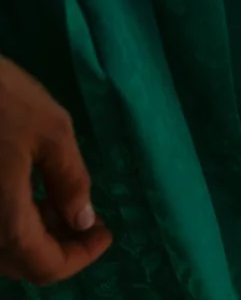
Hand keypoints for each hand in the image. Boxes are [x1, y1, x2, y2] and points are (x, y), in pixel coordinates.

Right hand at [0, 57, 110, 283]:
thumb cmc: (0, 98)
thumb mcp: (51, 131)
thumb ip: (70, 180)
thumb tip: (83, 220)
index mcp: (3, 219)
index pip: (44, 267)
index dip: (81, 256)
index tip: (105, 232)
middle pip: (21, 263)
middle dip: (60, 247)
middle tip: (90, 220)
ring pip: (2, 247)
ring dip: (37, 235)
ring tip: (66, 202)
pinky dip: (14, 220)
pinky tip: (35, 192)